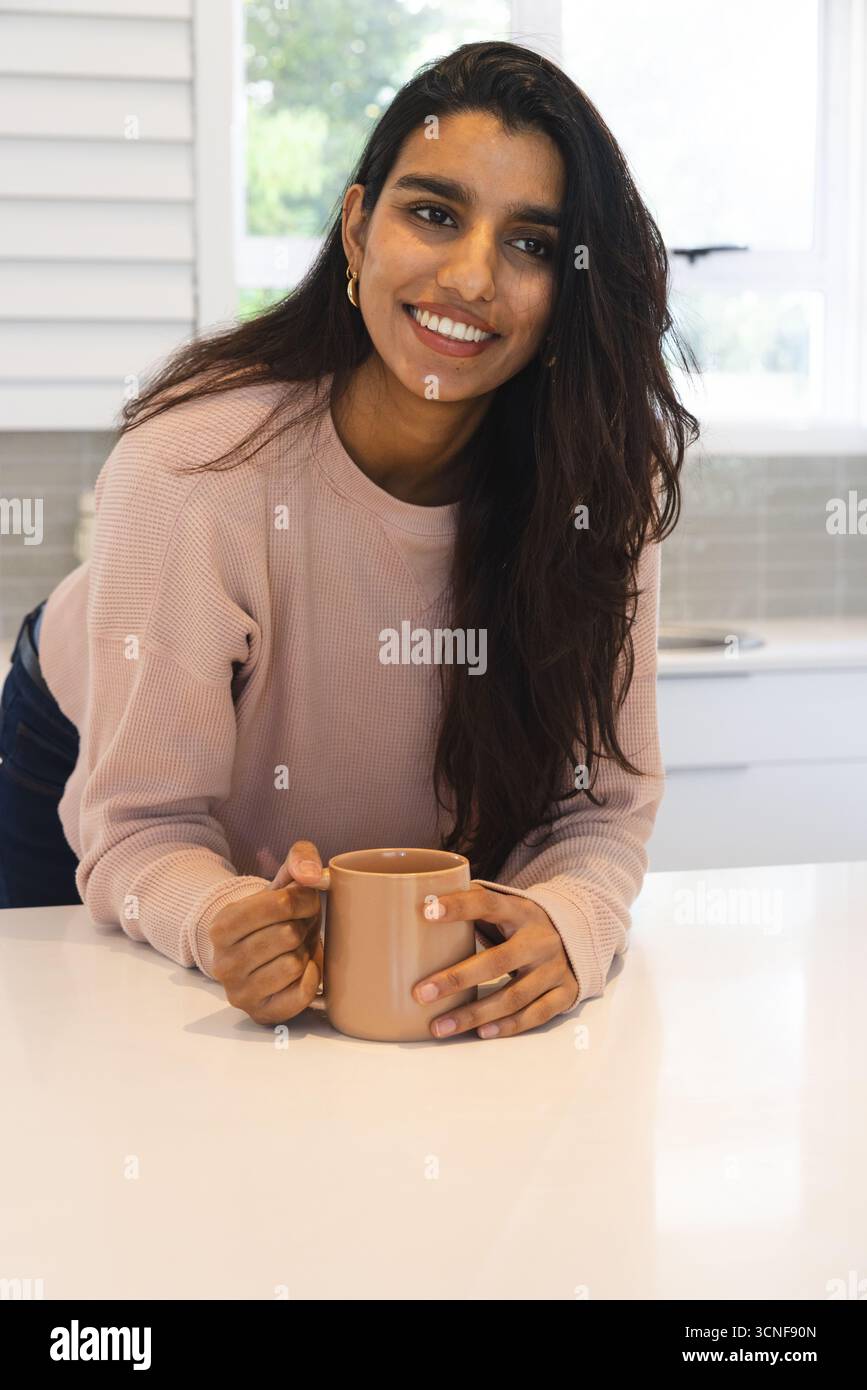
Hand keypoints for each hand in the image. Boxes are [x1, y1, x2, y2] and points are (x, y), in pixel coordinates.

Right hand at [209, 840, 326, 1024]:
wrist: (261, 953)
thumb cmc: (275, 916)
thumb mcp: (282, 880)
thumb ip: (300, 859)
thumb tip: (312, 875)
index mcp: (222, 925)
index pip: (279, 904)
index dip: (303, 900)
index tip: (304, 902)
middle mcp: (223, 962)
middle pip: (288, 935)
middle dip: (303, 928)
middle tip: (299, 928)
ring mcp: (239, 992)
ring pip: (294, 965)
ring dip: (304, 953)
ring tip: (296, 948)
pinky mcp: (261, 1013)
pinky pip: (302, 993)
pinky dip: (311, 978)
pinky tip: (301, 970)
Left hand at [412, 886, 579, 1038]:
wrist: (577, 935)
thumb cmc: (522, 924)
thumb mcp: (505, 907)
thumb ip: (473, 903)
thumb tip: (422, 901)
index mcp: (520, 911)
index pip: (488, 904)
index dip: (460, 907)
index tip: (428, 913)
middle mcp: (540, 940)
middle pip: (497, 961)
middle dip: (457, 979)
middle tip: (421, 993)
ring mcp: (554, 969)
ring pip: (514, 996)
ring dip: (474, 1014)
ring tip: (439, 1026)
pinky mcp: (565, 993)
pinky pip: (536, 1015)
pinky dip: (508, 1026)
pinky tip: (482, 1033)